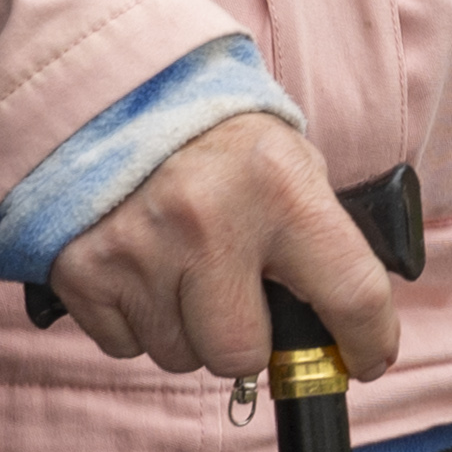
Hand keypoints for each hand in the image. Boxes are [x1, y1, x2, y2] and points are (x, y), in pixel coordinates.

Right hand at [39, 105, 404, 384]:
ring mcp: (141, 250)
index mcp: (281, 186)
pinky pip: (125, 345)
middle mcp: (210, 221)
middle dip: (245, 338)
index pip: (351, 294)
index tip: (366, 359)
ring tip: (183, 266)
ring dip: (187, 328)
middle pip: (241, 354)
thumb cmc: (216, 136)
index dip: (367, 341)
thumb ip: (317, 236)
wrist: (114, 92)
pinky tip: (144, 268)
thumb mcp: (287, 160)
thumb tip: (345, 323)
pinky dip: (138, 321)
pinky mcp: (84, 273)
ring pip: (179, 355)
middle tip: (238, 297)